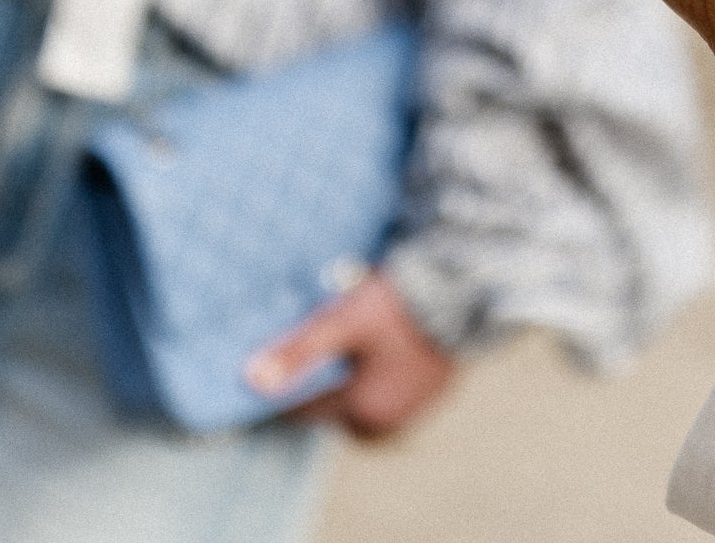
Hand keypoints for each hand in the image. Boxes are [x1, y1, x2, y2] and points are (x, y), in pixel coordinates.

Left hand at [245, 269, 454, 438]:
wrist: (462, 290)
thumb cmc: (399, 307)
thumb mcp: (343, 323)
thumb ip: (298, 354)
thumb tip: (252, 380)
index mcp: (361, 414)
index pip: (301, 408)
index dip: (282, 382)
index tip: (266, 357)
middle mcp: (384, 424)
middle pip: (330, 403)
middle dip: (317, 376)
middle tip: (313, 335)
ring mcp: (408, 412)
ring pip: (356, 396)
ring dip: (345, 372)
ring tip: (344, 335)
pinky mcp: (426, 395)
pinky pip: (382, 388)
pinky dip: (371, 371)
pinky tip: (373, 341)